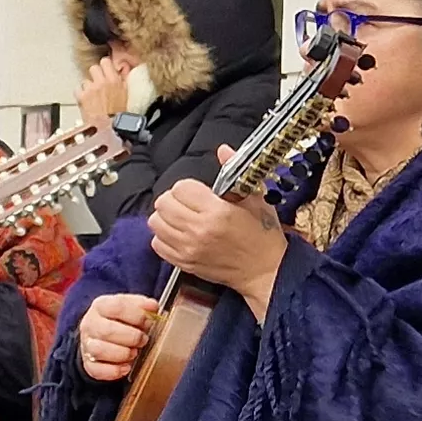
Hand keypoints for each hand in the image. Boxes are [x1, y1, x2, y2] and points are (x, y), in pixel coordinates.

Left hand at [76, 53, 135, 126]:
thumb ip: (123, 79)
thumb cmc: (119, 115)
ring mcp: (90, 89)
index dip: (104, 66)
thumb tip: (122, 69)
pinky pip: (77, 89)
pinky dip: (80, 94)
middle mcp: (102, 82)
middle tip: (97, 83)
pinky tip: (86, 101)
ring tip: (93, 97)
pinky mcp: (82, 97)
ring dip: (88, 87)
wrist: (110, 128)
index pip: (105, 61)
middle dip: (95, 75)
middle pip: (93, 68)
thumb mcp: (126, 94)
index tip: (104, 69)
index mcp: (115, 80)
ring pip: (85, 80)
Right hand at [77, 294, 159, 382]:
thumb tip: (152, 307)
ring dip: (122, 354)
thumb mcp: (131, 308)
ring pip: (99, 351)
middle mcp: (90, 324)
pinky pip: (97, 370)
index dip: (137, 316)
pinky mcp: (88, 363)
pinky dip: (114, 371)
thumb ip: (143, 307)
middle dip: (132, 337)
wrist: (103, 336)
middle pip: (107, 331)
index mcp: (101, 306)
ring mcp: (87, 344)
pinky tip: (126, 367)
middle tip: (143, 340)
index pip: (117, 307)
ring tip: (134, 353)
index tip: (149, 322)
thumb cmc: (121, 321)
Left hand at [147, 177, 289, 313]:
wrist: (265, 270)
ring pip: (156, 222)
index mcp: (217, 212)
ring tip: (182, 218)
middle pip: (163, 203)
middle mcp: (198, 230)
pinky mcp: (184, 263)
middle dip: (174, 199)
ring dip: (166, 217)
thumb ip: (234, 173)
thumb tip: (223, 150)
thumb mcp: (254, 199)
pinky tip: (180, 234)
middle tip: (188, 203)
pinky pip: (157, 244)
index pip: (181, 188)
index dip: (189, 186)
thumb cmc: (262, 235)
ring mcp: (188, 248)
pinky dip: (164, 237)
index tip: (199, 192)